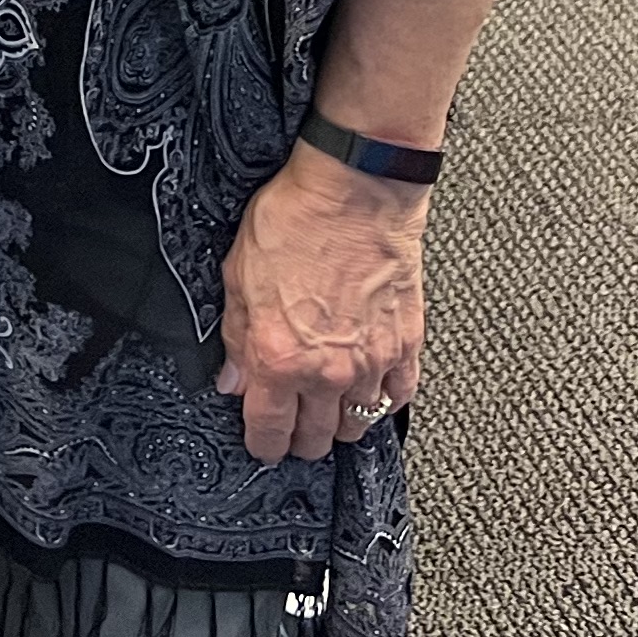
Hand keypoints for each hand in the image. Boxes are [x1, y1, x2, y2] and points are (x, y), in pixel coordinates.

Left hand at [214, 141, 426, 461]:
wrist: (354, 191)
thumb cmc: (295, 221)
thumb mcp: (238, 275)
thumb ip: (235, 336)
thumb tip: (232, 379)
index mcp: (279, 358)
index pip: (269, 430)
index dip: (262, 445)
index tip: (261, 445)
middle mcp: (328, 371)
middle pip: (316, 438)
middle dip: (301, 440)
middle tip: (293, 430)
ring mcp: (372, 362)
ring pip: (358, 424)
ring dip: (341, 424)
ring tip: (329, 412)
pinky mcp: (406, 345)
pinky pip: (398, 396)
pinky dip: (384, 401)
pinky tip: (370, 390)